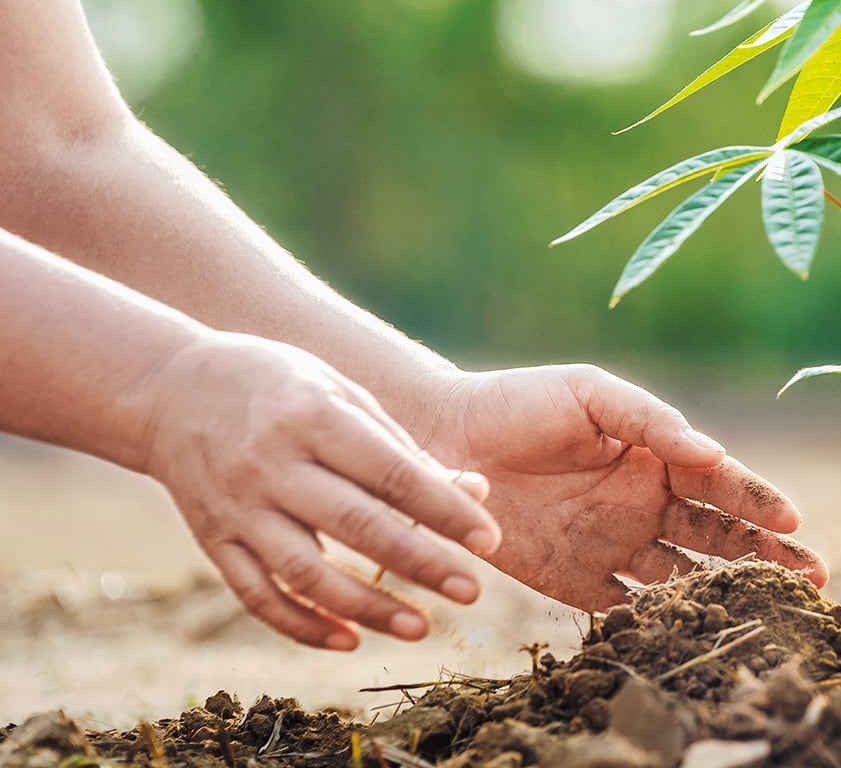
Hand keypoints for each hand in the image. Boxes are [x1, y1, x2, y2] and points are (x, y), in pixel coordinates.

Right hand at [139, 332, 501, 650]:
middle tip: (472, 593)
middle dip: (420, 563)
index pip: (390, 472)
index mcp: (312, 416)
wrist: (169, 388)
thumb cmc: (279, 385)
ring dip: (366, 607)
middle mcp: (270, 464)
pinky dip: (301, 623)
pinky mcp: (212, 539)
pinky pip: (256, 593)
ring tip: (420, 628)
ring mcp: (237, 506)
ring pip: (305, 571)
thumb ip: (401, 445)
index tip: (488, 541)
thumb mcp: (340, 392)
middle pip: (355, 525)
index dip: (443, 509)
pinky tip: (348, 640)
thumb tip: (473, 491)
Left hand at [419, 364, 825, 609]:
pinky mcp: (577, 584)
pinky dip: (659, 623)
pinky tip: (689, 632)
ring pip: (685, 577)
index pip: (722, 483)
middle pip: (720, 538)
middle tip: (814, 579)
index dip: (758, 501)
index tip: (793, 520)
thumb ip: (651, 420)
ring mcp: (616, 546)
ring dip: (725, 593)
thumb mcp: (589, 393)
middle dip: (769, 556)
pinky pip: (627, 609)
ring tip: (766, 611)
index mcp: (658, 457)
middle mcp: (647, 505)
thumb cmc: (519, 403)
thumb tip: (712, 453)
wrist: (441, 441)